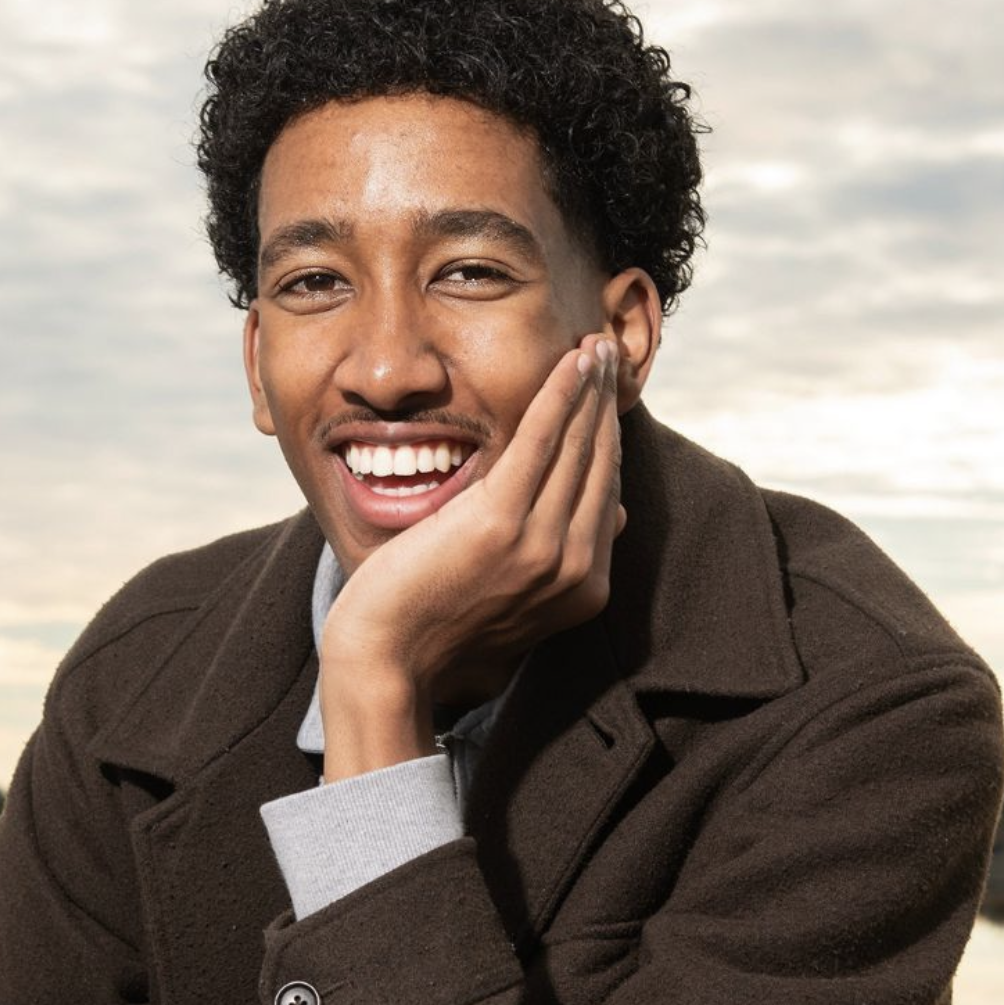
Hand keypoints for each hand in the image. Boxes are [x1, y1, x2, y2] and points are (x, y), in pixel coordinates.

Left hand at [318, 333, 626, 777]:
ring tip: (594, 347)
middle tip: (608, 353)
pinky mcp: (501, 521)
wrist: (387, 657)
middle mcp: (573, 567)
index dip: (606, 439)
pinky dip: (562, 397)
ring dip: (591, 389)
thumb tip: (616, 515)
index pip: (605, 495)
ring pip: (580, 448)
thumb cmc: (436, 624)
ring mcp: (541, 545)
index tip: (604, 397)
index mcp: (582, 588)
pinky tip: (572, 363)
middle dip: (606, 405)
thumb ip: (563, 559)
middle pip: (600, 465)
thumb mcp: (518, 596)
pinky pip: (544, 442)